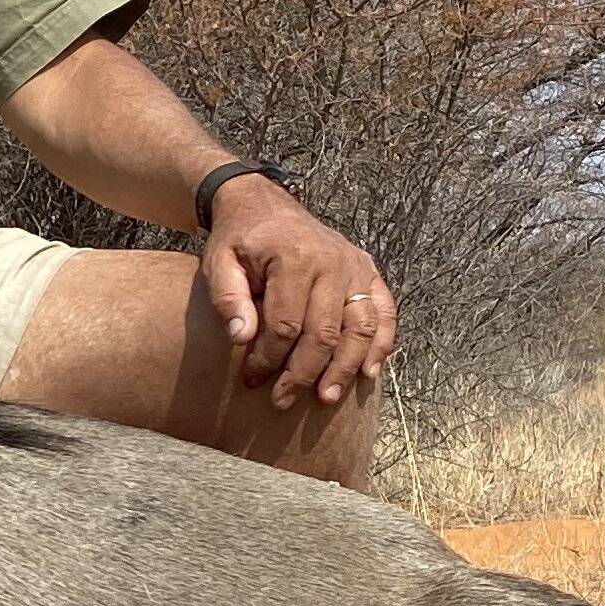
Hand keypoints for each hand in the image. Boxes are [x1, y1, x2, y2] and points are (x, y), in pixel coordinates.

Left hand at [199, 184, 395, 409]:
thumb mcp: (220, 262)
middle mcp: (332, 262)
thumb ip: (228, 298)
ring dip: (346, 367)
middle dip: (304, 373)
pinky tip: (370, 372)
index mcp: (294, 258)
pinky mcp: (367, 270)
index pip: (286, 325)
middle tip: (283, 401)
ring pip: (360, 326)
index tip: (252, 379)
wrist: (264, 204)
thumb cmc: (240, 239)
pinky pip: (384, 310)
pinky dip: (382, 343)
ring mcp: (355, 266)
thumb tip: (241, 338)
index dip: (269, 358)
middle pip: (325, 332)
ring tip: (327, 397)